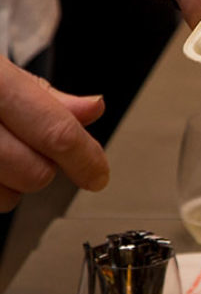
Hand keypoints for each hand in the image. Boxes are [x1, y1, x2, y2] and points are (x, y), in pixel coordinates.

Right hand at [0, 57, 106, 210]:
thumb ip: (43, 95)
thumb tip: (92, 109)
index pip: (54, 132)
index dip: (86, 159)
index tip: (98, 174)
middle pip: (34, 172)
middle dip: (44, 168)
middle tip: (32, 147)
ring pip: (5, 198)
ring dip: (12, 184)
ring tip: (0, 153)